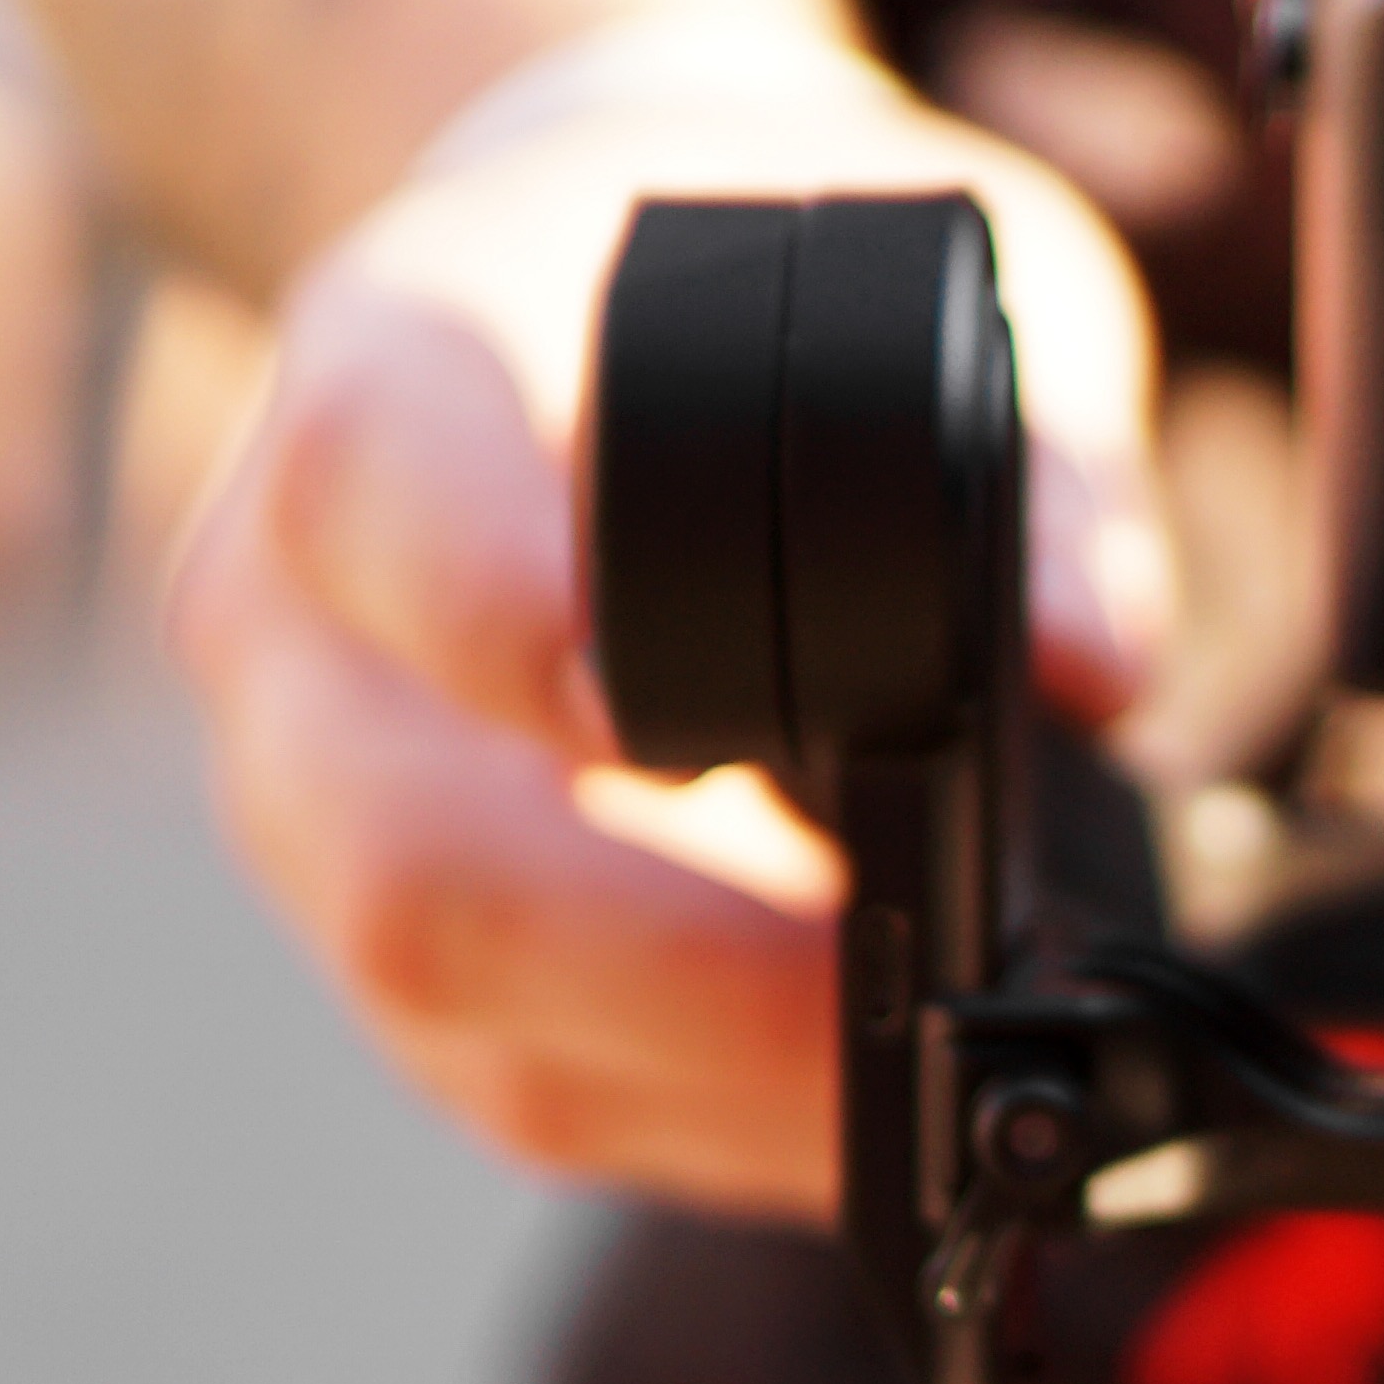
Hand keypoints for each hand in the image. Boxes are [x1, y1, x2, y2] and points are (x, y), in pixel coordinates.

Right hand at [170, 54, 1164, 1219]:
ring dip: (710, 1072)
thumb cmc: (749, 274)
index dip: (525, 632)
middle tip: (923, 996)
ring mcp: (309, 781)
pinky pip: (509, 1072)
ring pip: (455, 999)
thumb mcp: (910, 283)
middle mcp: (294, 591)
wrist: (575, 283)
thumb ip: (1022, 461)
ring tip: (931, 1069)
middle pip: (413, 851)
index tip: (699, 738)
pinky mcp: (378, 923)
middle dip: (689, 969)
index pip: (397, 502)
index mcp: (395, 365)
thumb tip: (1089, 658)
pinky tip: (849, 1096)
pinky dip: (697, 1109)